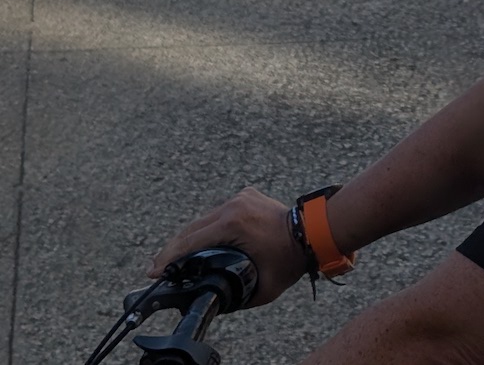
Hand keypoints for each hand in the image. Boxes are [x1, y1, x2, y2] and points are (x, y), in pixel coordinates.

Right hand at [149, 187, 306, 306]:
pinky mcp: (246, 195)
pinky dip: (209, 225)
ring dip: (191, 236)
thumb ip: (236, 298)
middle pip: (193, 228)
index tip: (154, 270)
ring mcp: (240, 197)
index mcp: (233, 224)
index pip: (191, 241)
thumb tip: (214, 303)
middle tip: (157, 266)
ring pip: (205, 218)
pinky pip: (220, 212)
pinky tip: (199, 240)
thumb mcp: (261, 288)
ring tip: (175, 256)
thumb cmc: (290, 260)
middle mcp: (233, 205)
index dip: (169, 257)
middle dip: (174, 248)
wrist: (314, 231)